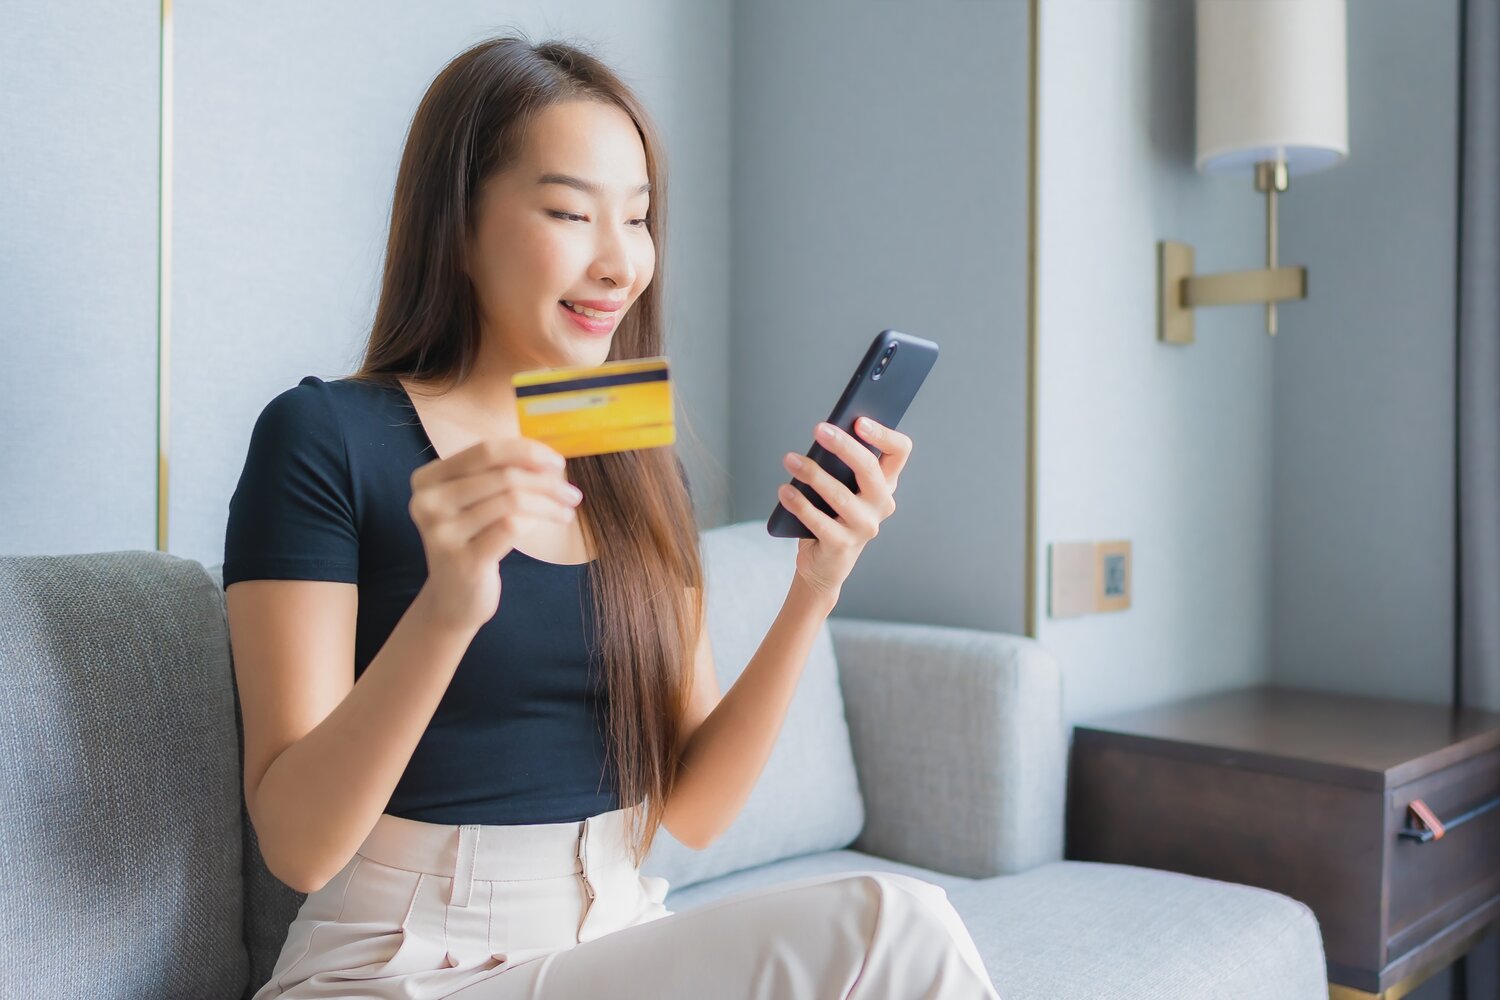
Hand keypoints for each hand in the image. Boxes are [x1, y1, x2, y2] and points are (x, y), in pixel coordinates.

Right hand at [408, 437, 582, 631]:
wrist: (452, 599)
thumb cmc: (472, 541)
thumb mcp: (474, 502)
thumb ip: (498, 474)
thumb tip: (546, 459)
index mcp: (427, 479)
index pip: (484, 451)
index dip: (526, 451)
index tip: (557, 463)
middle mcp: (428, 502)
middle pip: (502, 475)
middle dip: (546, 482)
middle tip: (573, 493)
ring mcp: (442, 533)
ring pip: (512, 500)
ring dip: (548, 504)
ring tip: (566, 511)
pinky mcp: (463, 560)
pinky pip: (512, 528)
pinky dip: (537, 521)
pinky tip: (549, 525)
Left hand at [777, 416, 912, 602]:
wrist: (824, 563)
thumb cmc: (832, 515)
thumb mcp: (840, 486)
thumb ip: (839, 464)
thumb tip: (824, 434)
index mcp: (885, 483)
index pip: (899, 451)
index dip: (883, 435)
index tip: (859, 421)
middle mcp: (881, 504)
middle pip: (869, 469)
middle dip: (844, 446)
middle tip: (819, 429)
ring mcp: (864, 527)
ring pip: (840, 495)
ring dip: (813, 474)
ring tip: (790, 460)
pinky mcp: (842, 545)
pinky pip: (819, 522)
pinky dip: (800, 504)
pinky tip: (785, 491)